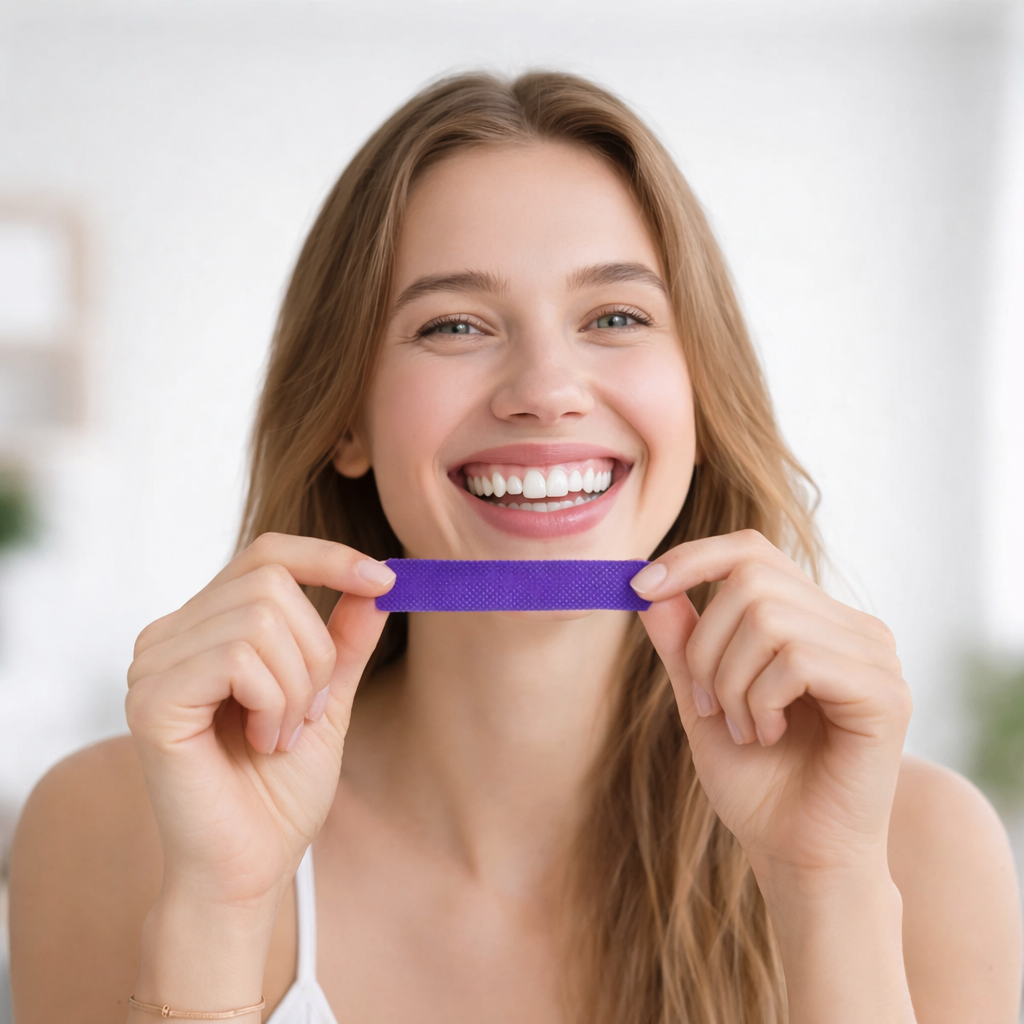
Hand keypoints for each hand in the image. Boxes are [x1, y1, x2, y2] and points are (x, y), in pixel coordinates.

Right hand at [126, 533, 394, 910]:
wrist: (249, 867)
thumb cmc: (280, 789)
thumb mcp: (327, 697)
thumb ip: (343, 639)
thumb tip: (378, 579)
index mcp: (206, 627)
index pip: (266, 554)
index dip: (328, 557)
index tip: (386, 580)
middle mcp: (169, 635)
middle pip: (271, 582)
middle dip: (316, 651)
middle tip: (310, 713)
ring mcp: (152, 664)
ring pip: (260, 618)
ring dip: (298, 685)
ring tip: (284, 735)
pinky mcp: (151, 699)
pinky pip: (238, 659)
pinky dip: (274, 702)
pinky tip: (264, 742)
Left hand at [631, 530, 911, 879]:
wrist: (796, 856)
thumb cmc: (757, 782)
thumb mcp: (702, 699)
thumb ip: (682, 642)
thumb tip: (648, 584)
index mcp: (812, 619)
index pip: (750, 550)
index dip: (691, 558)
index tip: (639, 587)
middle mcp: (851, 626)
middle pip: (751, 579)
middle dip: (705, 645)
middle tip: (711, 704)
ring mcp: (874, 655)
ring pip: (768, 617)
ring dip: (731, 681)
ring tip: (746, 728)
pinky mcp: (885, 692)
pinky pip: (797, 659)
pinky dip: (761, 700)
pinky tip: (770, 737)